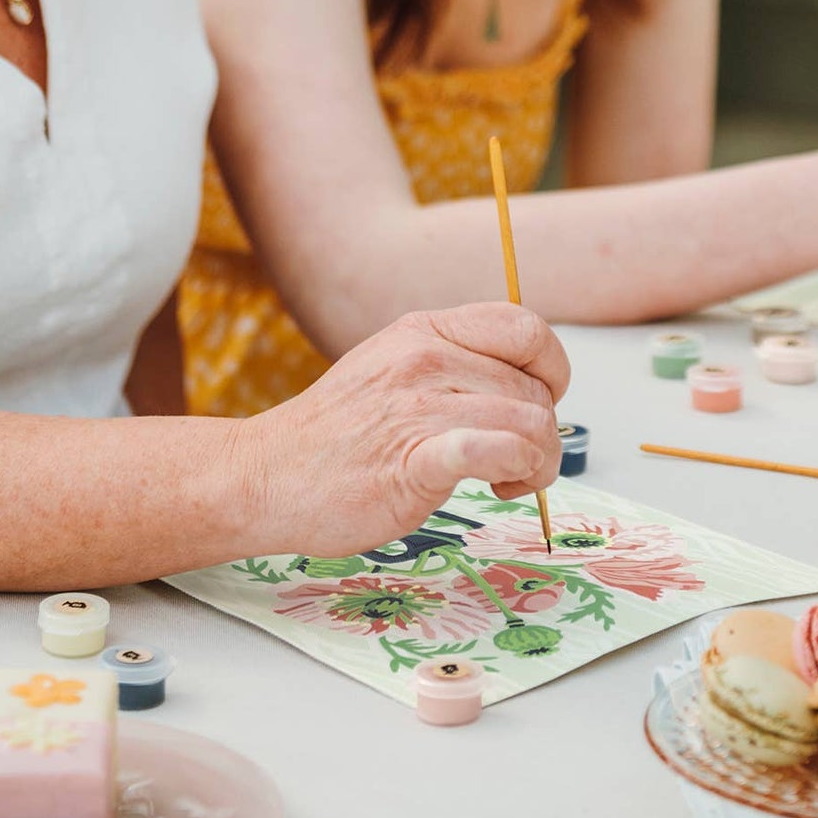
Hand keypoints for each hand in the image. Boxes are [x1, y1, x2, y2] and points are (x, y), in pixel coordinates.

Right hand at [243, 303, 567, 560]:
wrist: (265, 477)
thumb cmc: (337, 435)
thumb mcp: (394, 368)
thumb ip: (454, 365)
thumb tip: (526, 385)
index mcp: (425, 329)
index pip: (525, 328)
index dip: (551, 370)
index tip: (538, 405)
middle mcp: (424, 357)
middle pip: (535, 388)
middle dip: (545, 433)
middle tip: (521, 464)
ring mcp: (416, 406)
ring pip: (530, 425)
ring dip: (537, 465)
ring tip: (508, 483)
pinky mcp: (410, 460)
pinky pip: (491, 451)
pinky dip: (513, 470)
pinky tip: (497, 488)